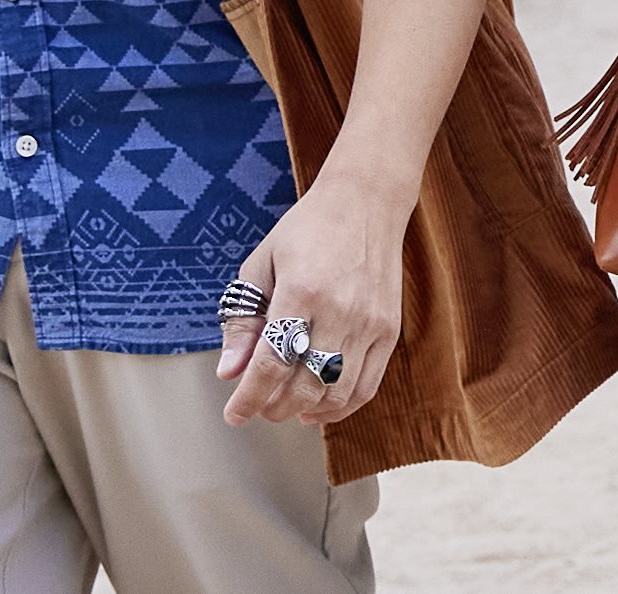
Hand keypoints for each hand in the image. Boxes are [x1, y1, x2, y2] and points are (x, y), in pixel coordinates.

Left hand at [217, 180, 415, 427]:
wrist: (365, 203)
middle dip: (274, 407)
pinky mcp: (388, 330)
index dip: (249, 398)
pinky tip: (320, 406)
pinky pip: (366, 386)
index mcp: (300, 290)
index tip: (233, 415)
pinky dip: (341, 406)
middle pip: (304, 386)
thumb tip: (228, 373)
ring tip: (287, 408)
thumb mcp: (261, 265)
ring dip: (306, 411)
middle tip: (258, 407)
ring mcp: (369, 324)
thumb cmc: (307, 231)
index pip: (271, 363)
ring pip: (336, 393)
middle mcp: (339, 311)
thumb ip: (243, 320)